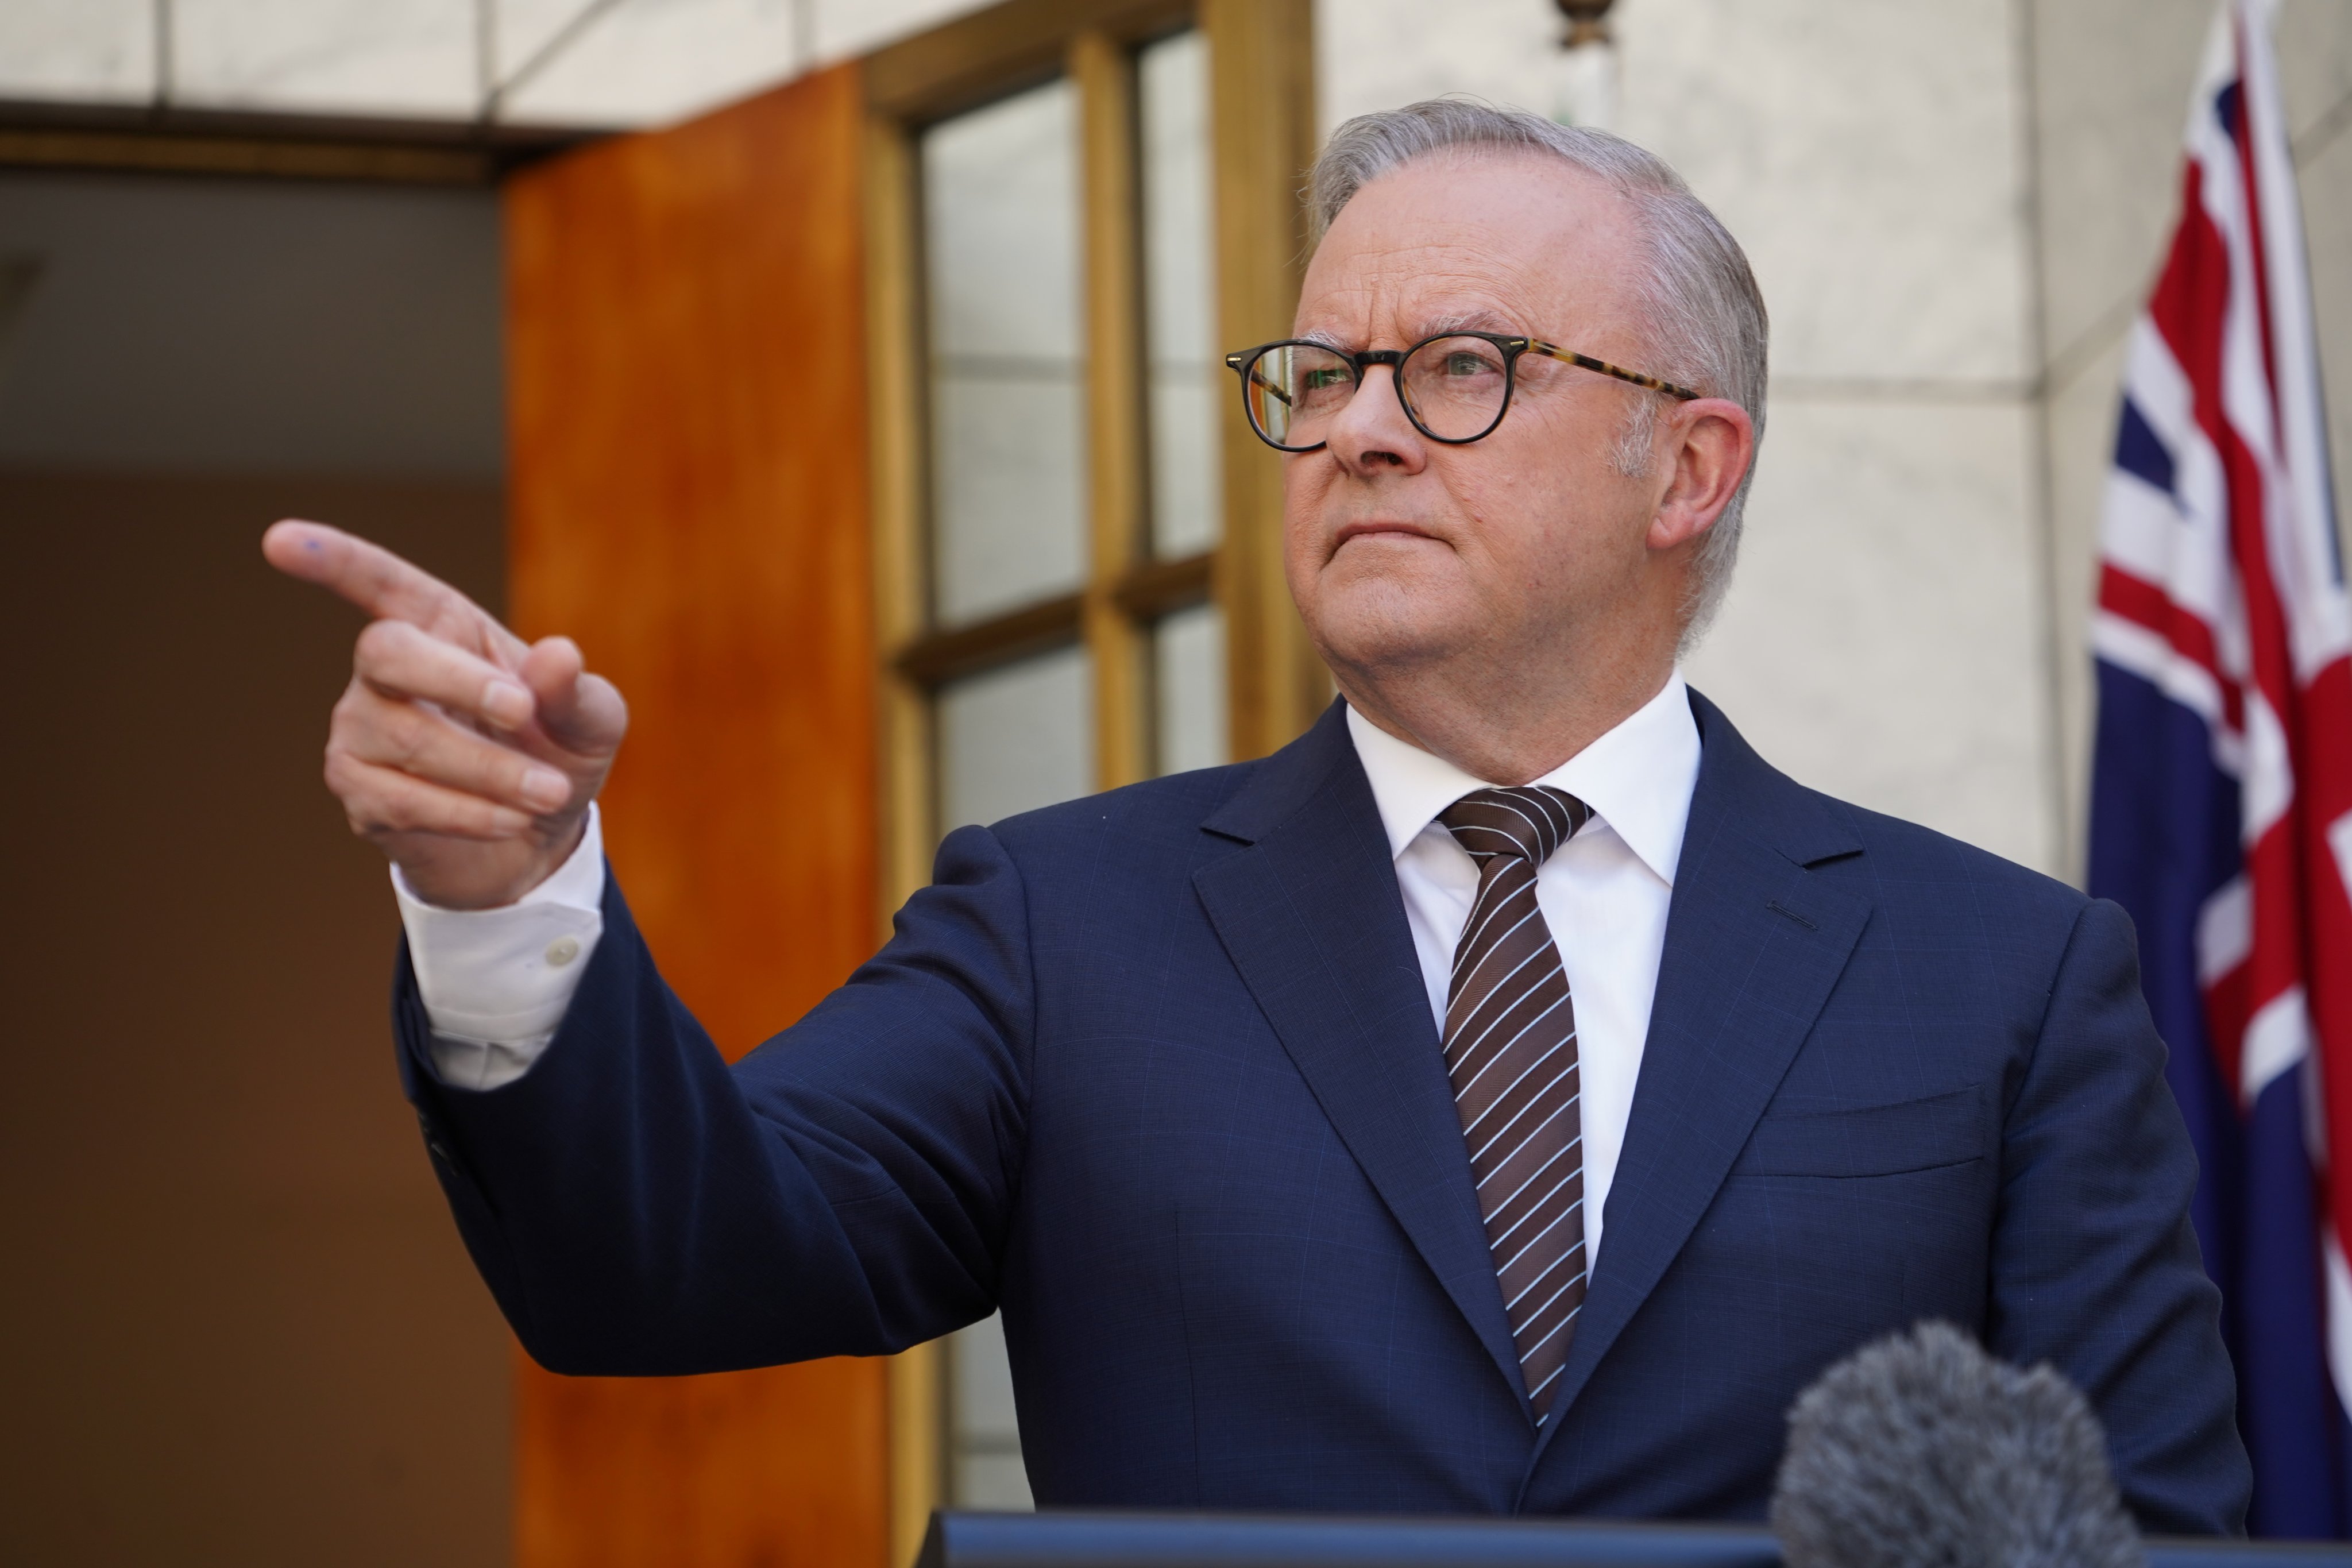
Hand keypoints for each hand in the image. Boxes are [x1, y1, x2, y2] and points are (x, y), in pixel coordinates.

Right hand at [263, 520, 628, 909]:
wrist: (540, 834)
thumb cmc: (558, 751)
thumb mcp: (590, 719)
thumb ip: (574, 690)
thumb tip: (558, 656)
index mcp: (441, 626)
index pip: (378, 581)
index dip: (331, 559)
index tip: (280, 541)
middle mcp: (386, 670)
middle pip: (386, 652)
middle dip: (457, 681)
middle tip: (522, 711)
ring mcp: (361, 730)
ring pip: (405, 737)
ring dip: (488, 768)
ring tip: (550, 791)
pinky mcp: (359, 791)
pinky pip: (402, 800)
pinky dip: (468, 812)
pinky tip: (513, 819)